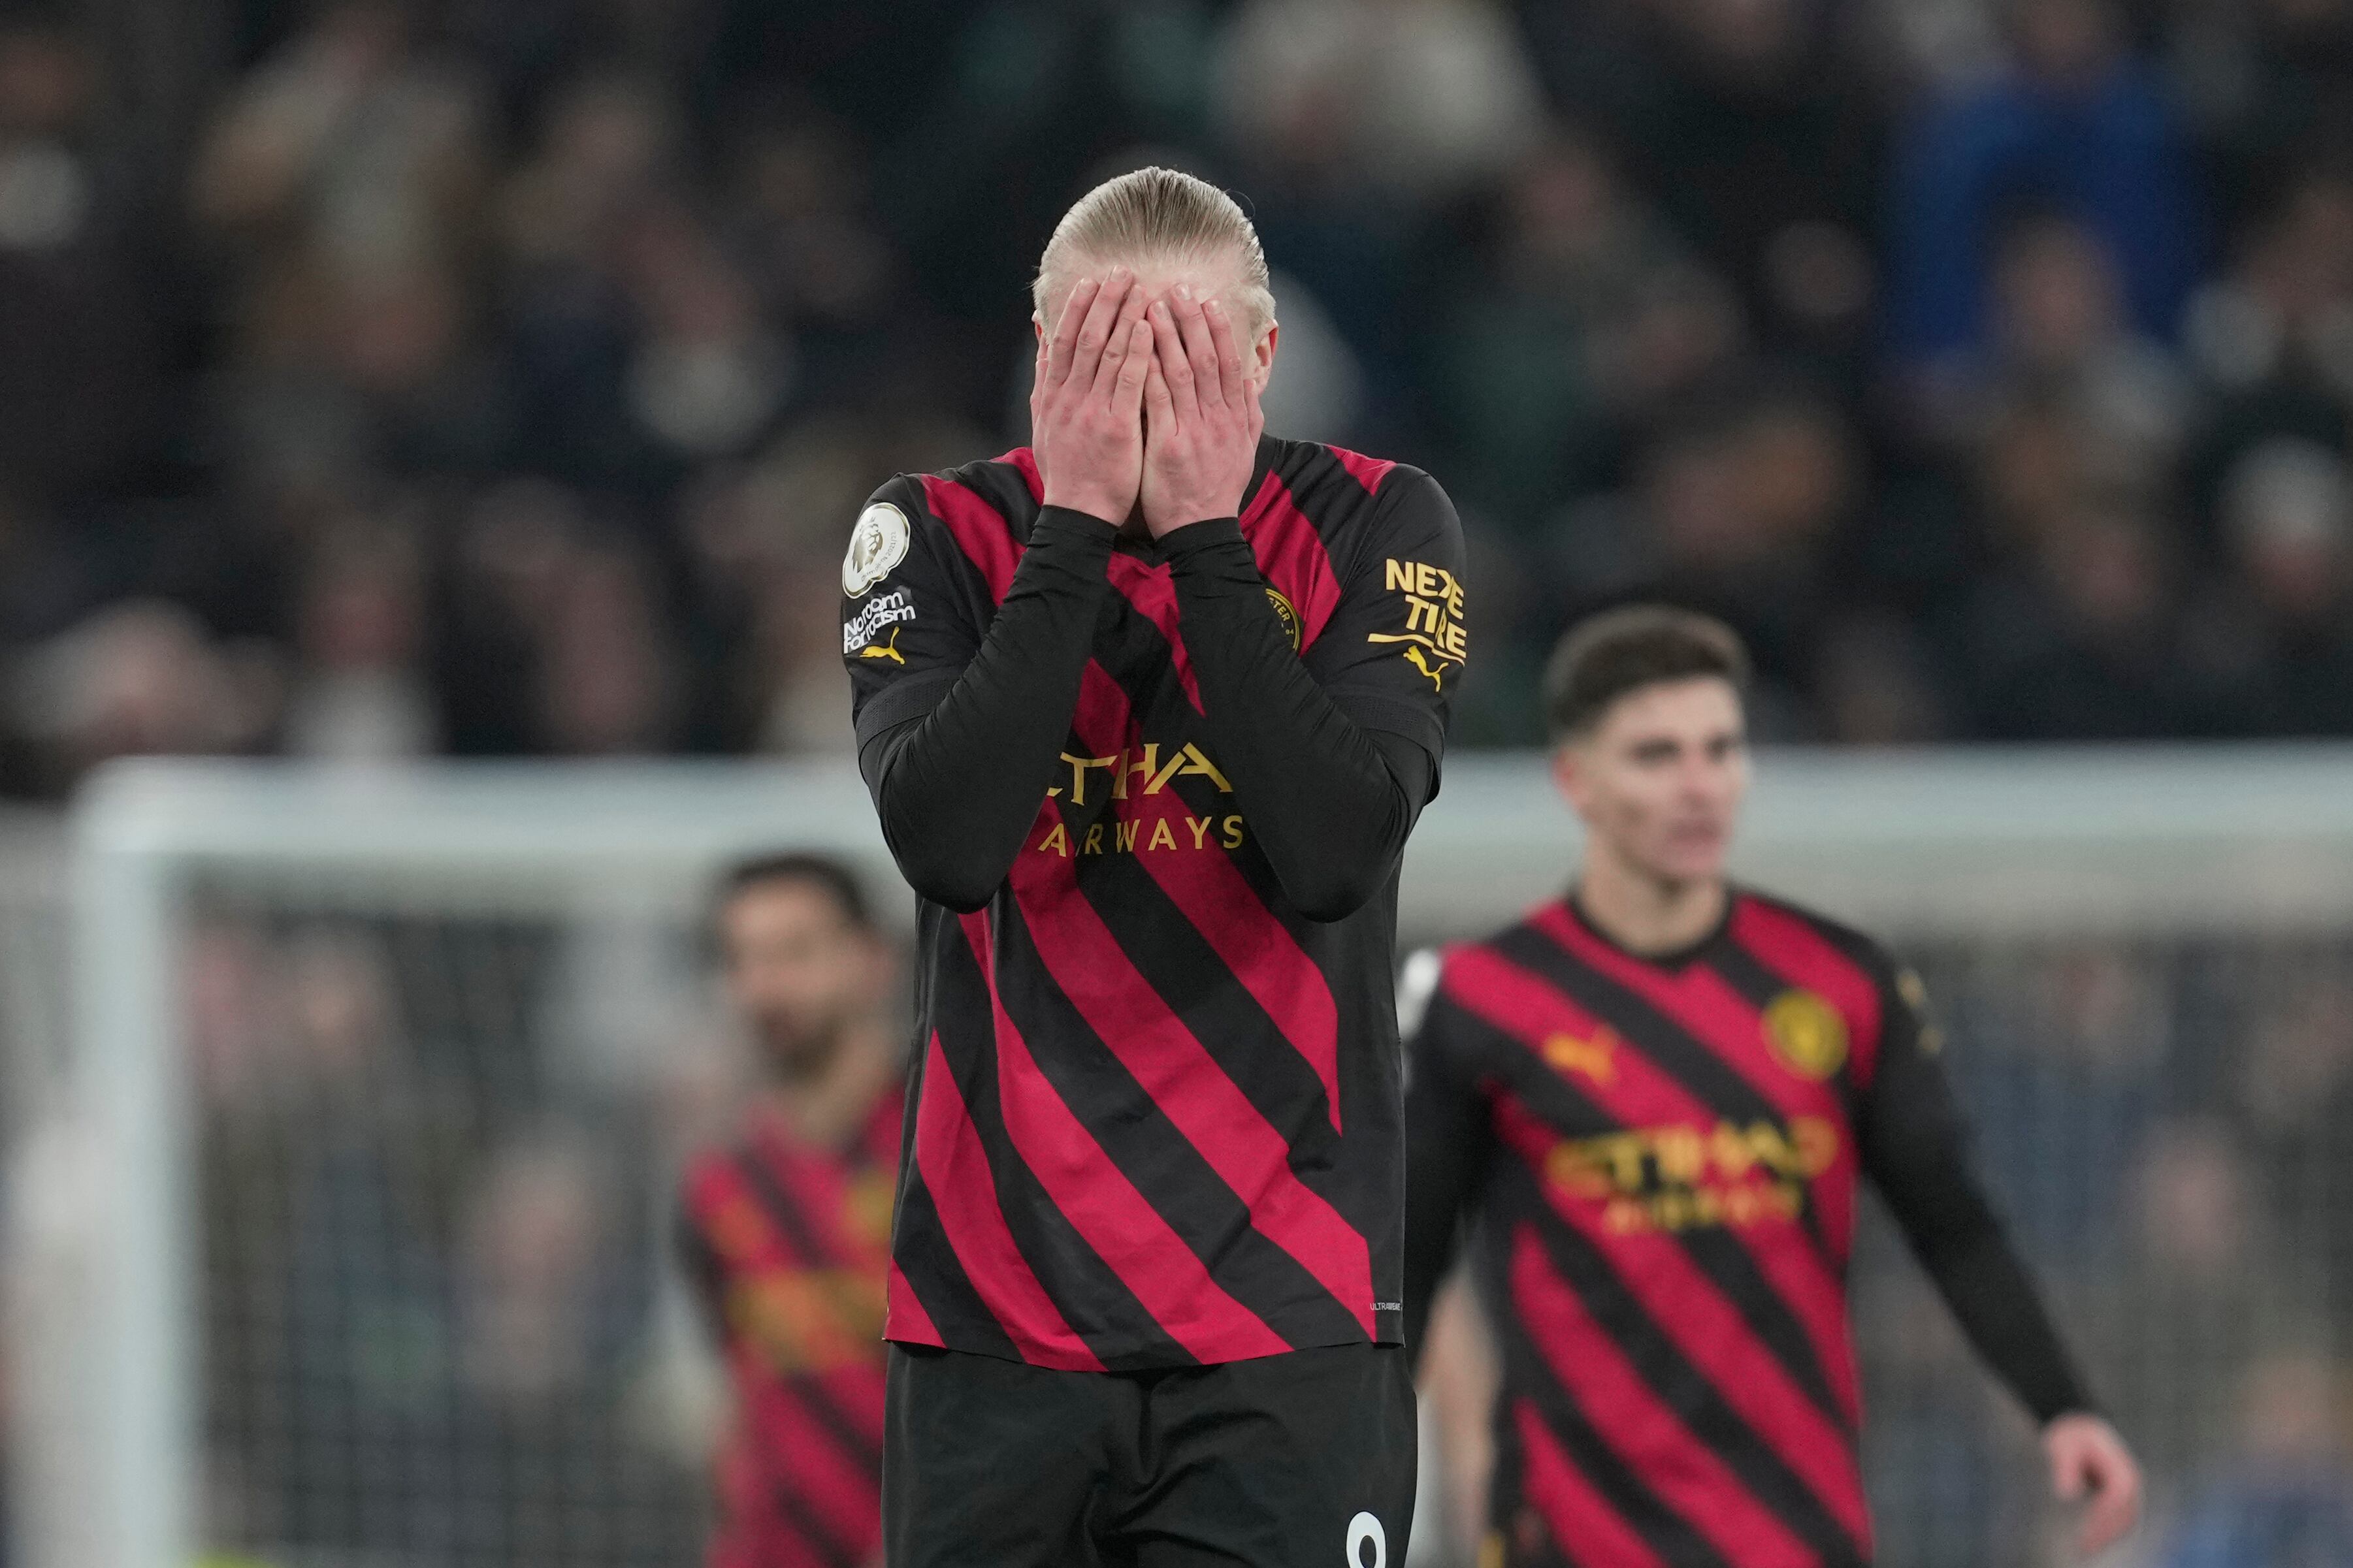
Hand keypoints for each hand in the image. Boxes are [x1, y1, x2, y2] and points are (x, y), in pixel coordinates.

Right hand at [1031, 269, 1152, 525]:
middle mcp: (1069, 398)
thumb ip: (1045, 383)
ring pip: (1107, 352)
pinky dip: (1137, 351)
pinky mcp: (1116, 427)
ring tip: (1142, 288)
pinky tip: (1150, 329)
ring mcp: (1091, 411)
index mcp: (1053, 396)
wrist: (1077, 513)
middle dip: (1105, 301)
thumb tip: (1043, 345)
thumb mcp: (1044, 424)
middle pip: (1085, 337)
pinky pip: (1128, 381)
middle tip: (1122, 272)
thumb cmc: (1067, 472)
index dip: (1078, 308)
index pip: (1063, 340)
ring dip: (1125, 316)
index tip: (1092, 281)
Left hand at [1140, 286, 1263, 538]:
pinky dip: (1148, 371)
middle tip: (1179, 288)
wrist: (1201, 532)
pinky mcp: (1168, 446)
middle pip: (1207, 359)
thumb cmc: (1217, 491)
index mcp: (1235, 418)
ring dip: (1166, 337)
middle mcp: (1218, 420)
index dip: (1219, 330)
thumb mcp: (1244, 451)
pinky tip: (1135, 348)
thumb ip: (1249, 414)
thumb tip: (1252, 381)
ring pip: (1181, 373)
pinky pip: (1157, 401)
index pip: (1229, 363)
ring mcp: (1193, 432)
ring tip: (1151, 305)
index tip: (1209, 301)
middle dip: (1192, 321)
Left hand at [2045, 1414, 2140, 1557]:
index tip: (2086, 1533)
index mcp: (2120, 1467)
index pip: (2117, 1496)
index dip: (2104, 1516)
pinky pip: (2123, 1520)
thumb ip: (2065, 1467)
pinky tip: (2092, 1543)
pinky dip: (2111, 1533)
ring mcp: (2131, 1490)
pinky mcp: (2123, 1498)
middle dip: (2106, 1534)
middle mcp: (2131, 1481)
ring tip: (2085, 1551)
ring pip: (2128, 1521)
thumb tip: (2066, 1494)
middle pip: (2127, 1514)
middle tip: (2082, 1549)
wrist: (2081, 1426)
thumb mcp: (2062, 1445)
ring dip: (2109, 1537)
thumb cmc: (2070, 1437)